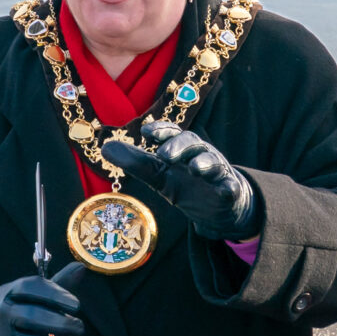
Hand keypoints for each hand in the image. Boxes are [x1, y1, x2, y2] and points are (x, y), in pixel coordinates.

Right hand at [0, 262, 88, 335]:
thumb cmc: (12, 311)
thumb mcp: (27, 295)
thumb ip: (55, 284)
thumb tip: (81, 267)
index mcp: (8, 292)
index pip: (32, 288)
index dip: (57, 295)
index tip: (76, 305)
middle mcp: (2, 313)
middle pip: (34, 317)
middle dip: (62, 322)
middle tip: (79, 326)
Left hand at [101, 121, 259, 240]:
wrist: (220, 205)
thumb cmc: (187, 184)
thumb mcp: (159, 176)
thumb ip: (136, 163)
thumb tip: (105, 147)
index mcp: (181, 148)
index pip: (172, 133)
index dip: (161, 130)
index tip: (146, 132)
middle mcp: (200, 154)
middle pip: (192, 142)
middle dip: (178, 145)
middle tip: (163, 155)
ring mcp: (217, 172)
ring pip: (213, 162)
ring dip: (205, 162)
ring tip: (196, 168)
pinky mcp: (230, 191)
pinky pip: (231, 187)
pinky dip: (229, 187)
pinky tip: (226, 190)